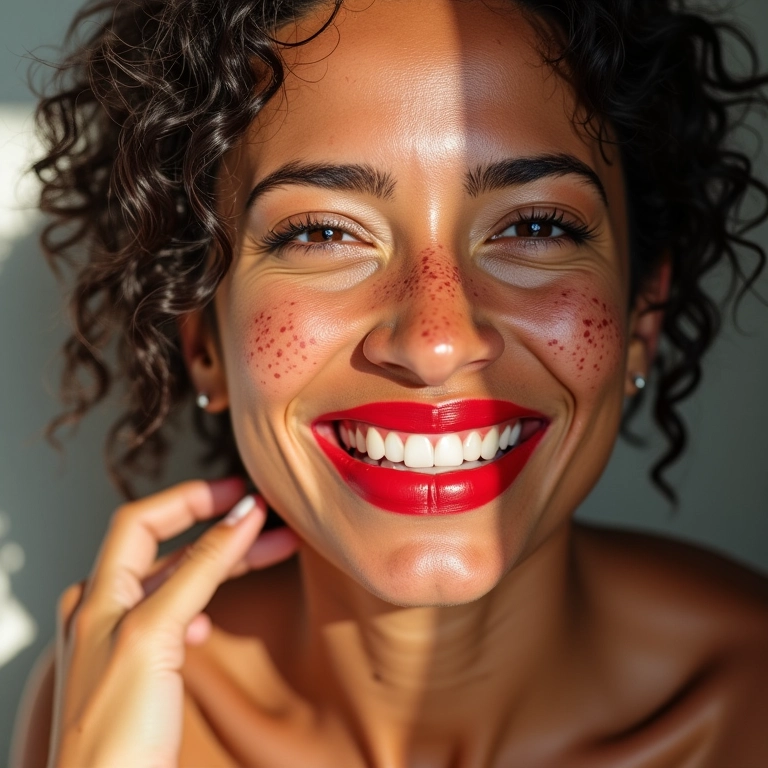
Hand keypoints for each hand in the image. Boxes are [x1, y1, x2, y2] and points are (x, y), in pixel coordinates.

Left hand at [48, 478, 299, 767]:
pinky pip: (175, 618)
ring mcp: (123, 642)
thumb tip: (240, 516)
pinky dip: (203, 605)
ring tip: (270, 551)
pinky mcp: (142, 671)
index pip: (143, 520)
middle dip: (221, 529)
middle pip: (169, 548)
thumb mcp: (156, 632)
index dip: (191, 499)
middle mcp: (105, 611)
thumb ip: (199, 569)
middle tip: (268, 517)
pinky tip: (213, 621)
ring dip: (223, 563)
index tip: (239, 491)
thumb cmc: (114, 733)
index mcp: (98, 595)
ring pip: (178, 582)